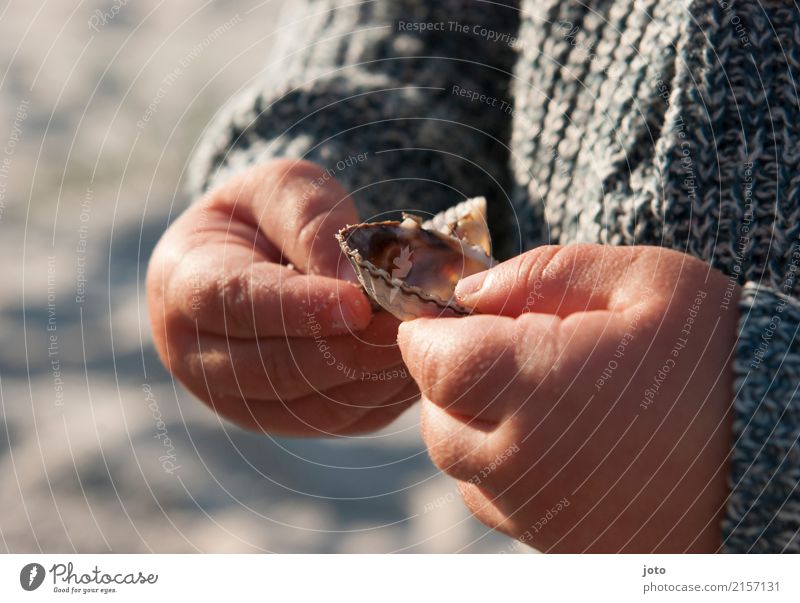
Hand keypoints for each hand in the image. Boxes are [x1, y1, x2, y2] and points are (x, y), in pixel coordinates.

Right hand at [147, 159, 417, 435]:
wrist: (257, 254)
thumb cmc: (269, 214)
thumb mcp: (284, 189)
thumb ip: (311, 224)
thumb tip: (354, 282)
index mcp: (182, 282)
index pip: (233, 302)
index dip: (298, 308)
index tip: (359, 303)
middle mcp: (195, 352)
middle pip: (271, 369)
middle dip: (346, 349)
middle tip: (407, 324)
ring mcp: (236, 395)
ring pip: (306, 407)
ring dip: (369, 379)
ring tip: (420, 343)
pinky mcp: (278, 418)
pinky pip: (331, 423)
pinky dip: (377, 399)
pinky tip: (411, 368)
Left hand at [397, 244, 738, 551]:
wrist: (781, 455)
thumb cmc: (718, 359)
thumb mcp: (645, 281)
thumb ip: (544, 274)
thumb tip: (468, 292)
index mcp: (541, 387)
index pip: (433, 364)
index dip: (425, 333)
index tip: (442, 317)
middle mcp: (526, 462)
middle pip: (435, 419)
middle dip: (445, 377)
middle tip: (488, 346)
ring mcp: (542, 513)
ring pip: (459, 466)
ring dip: (468, 422)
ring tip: (525, 389)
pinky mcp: (562, 543)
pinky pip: (496, 503)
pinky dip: (498, 465)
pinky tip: (547, 437)